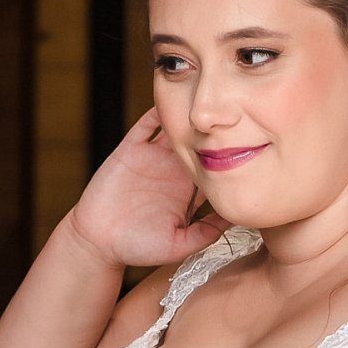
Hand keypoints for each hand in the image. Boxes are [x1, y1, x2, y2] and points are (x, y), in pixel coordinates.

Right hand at [60, 109, 231, 269]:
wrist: (97, 241)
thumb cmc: (138, 248)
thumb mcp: (178, 245)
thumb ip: (205, 233)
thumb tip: (235, 219)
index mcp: (189, 191)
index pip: (216, 167)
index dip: (230, 156)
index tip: (250, 143)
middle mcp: (174, 171)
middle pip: (200, 142)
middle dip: (215, 129)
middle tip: (234, 111)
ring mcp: (153, 157)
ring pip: (175, 129)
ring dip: (188, 115)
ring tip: (204, 100)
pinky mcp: (131, 150)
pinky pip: (145, 125)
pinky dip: (155, 111)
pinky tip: (169, 99)